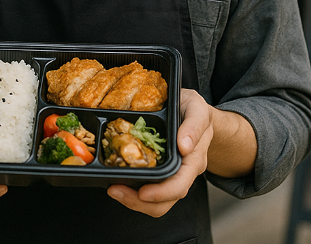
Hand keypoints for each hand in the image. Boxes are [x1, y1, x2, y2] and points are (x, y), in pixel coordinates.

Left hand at [107, 89, 212, 216]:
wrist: (193, 112)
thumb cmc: (193, 110)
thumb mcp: (197, 108)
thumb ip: (194, 126)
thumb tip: (184, 146)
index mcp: (194, 160)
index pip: (180, 185)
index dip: (161, 193)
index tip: (142, 193)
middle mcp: (184, 173)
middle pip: (165, 200)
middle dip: (139, 202)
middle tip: (115, 191)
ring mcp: (172, 175)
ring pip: (157, 202)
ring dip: (133, 201)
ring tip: (114, 190)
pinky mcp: (160, 172)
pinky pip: (149, 190)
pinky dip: (133, 192)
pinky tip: (118, 183)